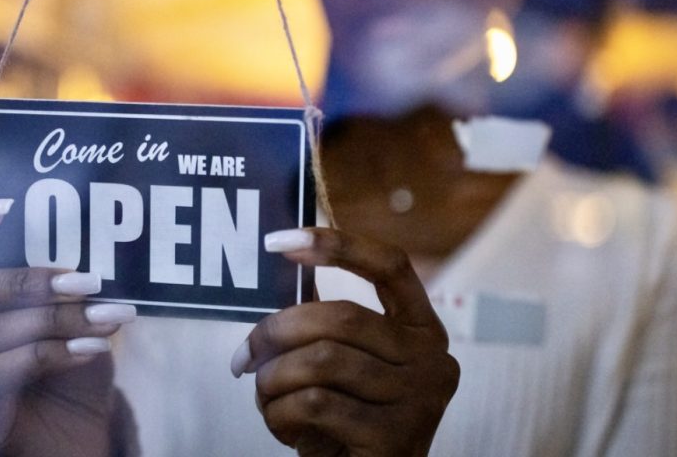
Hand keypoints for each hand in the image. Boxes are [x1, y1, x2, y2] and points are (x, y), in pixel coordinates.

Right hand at [0, 199, 136, 455]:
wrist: (75, 435)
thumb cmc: (70, 365)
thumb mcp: (71, 315)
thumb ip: (67, 283)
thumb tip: (97, 241)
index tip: (1, 205)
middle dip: (28, 282)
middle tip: (88, 281)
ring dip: (58, 321)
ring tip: (109, 319)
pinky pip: (2, 372)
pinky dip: (54, 355)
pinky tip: (93, 350)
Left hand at [231, 228, 458, 456]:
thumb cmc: (349, 422)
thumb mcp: (347, 366)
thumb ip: (329, 326)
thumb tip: (279, 272)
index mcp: (423, 329)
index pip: (391, 265)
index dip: (338, 244)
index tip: (280, 240)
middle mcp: (433, 359)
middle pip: (341, 315)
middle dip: (277, 330)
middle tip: (244, 356)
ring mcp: (419, 400)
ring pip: (322, 360)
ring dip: (273, 378)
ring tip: (264, 395)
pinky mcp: (394, 438)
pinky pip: (315, 404)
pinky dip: (281, 412)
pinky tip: (281, 424)